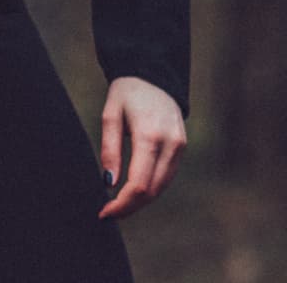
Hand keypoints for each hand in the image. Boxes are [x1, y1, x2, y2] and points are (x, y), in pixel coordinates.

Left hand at [98, 77, 185, 219]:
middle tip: (109, 212)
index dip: (121, 205)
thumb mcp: (111, 116)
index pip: (138, 184)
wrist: (153, 74)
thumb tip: (109, 183)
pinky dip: (152, 188)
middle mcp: (170, 143)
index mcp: (150, 135)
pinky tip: (135, 190)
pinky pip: (167, 176)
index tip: (104, 212)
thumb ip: (110, 150)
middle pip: (151, 191)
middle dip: (129, 207)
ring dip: (141, 201)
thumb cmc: (127, 94)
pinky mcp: (182, 146)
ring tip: (119, 204)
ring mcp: (179, 145)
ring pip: (161, 187)